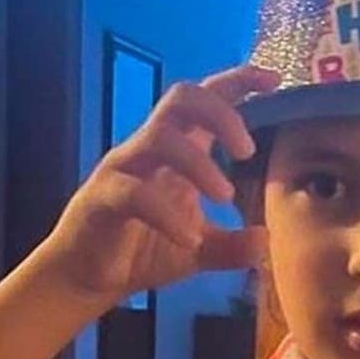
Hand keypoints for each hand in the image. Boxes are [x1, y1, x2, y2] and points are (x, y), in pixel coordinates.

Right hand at [34, 65, 279, 305]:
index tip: (273, 78)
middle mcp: (150, 149)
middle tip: (247, 151)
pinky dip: (168, 215)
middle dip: (221, 113)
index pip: (206, 99)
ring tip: (225, 196)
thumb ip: (234, 245)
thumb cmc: (142, 250)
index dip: (237, 81)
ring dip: (200, 164)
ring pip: (160, 138)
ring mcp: (123, 169)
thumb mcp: (200, 250)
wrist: (86, 279)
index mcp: (178, 150)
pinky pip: (135, 194)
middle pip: (182, 99)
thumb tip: (266, 241)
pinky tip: (190, 239)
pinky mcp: (102, 198)